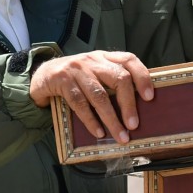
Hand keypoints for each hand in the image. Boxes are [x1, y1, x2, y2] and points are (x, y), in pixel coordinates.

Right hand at [30, 51, 153, 142]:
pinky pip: (80, 103)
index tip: (150, 97)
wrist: (42, 76)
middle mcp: (92, 60)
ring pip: (100, 95)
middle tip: (134, 125)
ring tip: (120, 135)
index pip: (129, 60)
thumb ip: (110, 81)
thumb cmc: (74, 79)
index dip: (142, 77)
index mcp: (104, 57)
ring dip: (112, 118)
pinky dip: (91, 120)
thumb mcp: (93, 74)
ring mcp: (76, 69)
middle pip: (118, 78)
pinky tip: (99, 132)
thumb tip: (135, 108)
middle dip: (128, 104)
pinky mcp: (62, 81)